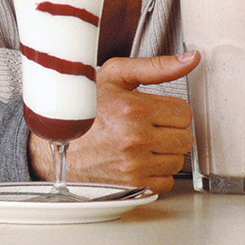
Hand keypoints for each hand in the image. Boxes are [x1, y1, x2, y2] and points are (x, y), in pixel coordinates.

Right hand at [30, 52, 198, 192]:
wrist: (53, 145)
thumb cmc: (82, 110)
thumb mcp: (115, 77)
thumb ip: (156, 66)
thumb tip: (191, 60)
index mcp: (133, 109)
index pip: (184, 113)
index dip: (170, 110)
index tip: (155, 112)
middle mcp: (135, 139)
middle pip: (185, 138)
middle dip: (170, 131)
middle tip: (148, 127)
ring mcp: (133, 165)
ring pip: (178, 161)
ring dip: (164, 153)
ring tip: (142, 143)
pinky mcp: (131, 185)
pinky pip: (166, 181)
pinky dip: (156, 173)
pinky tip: (139, 161)